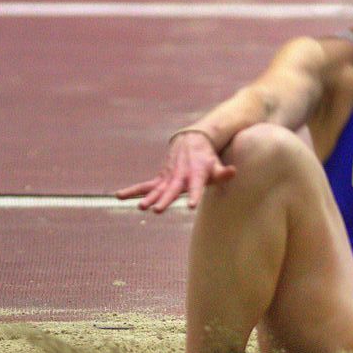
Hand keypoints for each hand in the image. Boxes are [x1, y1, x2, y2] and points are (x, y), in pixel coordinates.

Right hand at [116, 131, 235, 212]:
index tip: (191, 206)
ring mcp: (168, 178)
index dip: (194, 195)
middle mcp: (179, 177)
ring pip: (156, 189)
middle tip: (157, 211)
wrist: (191, 141)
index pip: (195, 187)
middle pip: (171, 190)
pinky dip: (132, 191)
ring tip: (140, 207)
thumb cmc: (207, 159)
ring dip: (147, 198)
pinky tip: (118, 196)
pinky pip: (144, 186)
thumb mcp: (217, 165)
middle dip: (164, 200)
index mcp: (195, 174)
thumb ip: (223, 173)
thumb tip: (233, 172)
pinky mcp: (160, 179)